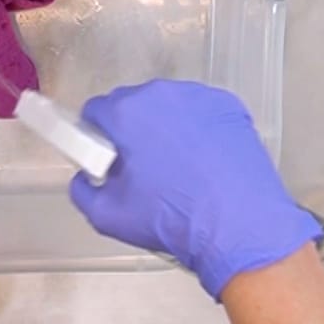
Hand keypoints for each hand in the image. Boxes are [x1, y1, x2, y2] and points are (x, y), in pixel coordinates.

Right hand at [69, 80, 322, 299]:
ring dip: (165, 127)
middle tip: (141, 168)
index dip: (96, 135)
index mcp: (128, 113)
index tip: (105, 156)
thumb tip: (84, 180)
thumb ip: (83, 192)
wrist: (240, 228)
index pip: (96, 110)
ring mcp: (200, 97)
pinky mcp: (229, 107)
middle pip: (133, 104)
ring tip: (177, 168)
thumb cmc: (174, 219)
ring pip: (168, 106)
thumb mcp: (109, 216)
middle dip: (131, 130)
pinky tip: (203, 162)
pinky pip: (200, 112)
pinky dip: (197, 129)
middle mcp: (163, 95)